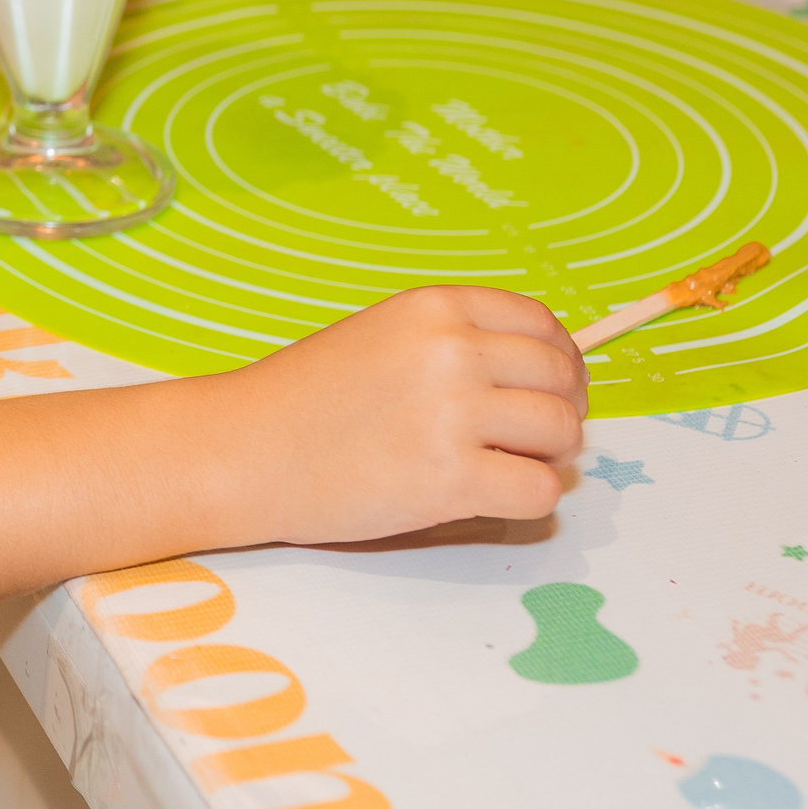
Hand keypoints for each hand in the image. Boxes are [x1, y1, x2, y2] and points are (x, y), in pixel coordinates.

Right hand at [214, 285, 587, 545]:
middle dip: (559, 412)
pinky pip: (540, 492)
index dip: (557, 363)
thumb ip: (452, 342)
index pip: (543, 326)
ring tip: (501, 466)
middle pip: (563, 380)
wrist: (243, 449)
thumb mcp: (381, 335)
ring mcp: (454, 414)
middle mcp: (452, 351)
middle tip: (527, 440)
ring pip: (563, 434)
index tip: (545, 390)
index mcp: (435, 308)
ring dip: (546, 457)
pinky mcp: (451, 479)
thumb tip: (536, 374)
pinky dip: (524, 500)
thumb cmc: (303, 398)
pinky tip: (483, 496)